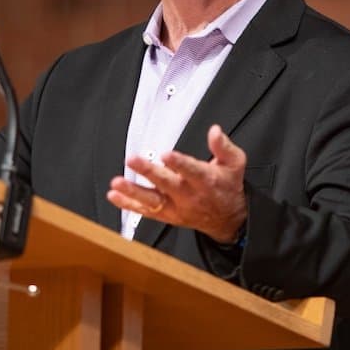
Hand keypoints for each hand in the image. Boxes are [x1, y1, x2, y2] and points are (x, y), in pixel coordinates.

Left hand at [108, 124, 247, 243]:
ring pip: (152, 200)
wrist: (227, 218)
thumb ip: (224, 146)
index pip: (192, 170)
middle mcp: (189, 195)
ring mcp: (176, 207)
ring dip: (133, 192)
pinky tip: (115, 196)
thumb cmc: (227, 187)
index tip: (167, 154)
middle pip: (167, 184)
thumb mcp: (235, 163)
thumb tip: (215, 131)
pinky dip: (128, 205)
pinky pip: (146, 211)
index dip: (179, 163)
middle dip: (148, 171)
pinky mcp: (167, 215)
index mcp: (206, 180)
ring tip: (117, 183)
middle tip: (133, 160)